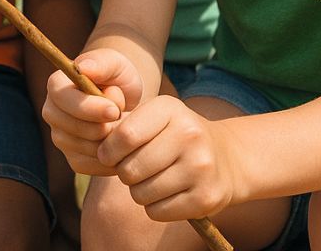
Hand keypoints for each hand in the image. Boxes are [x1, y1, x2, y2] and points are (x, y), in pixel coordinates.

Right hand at [43, 48, 141, 175]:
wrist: (127, 100)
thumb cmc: (118, 76)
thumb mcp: (115, 64)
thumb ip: (100, 63)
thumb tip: (82, 67)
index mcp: (56, 85)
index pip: (63, 100)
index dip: (89, 108)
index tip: (115, 111)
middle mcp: (52, 112)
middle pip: (73, 128)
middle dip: (103, 125)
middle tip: (122, 115)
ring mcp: (60, 138)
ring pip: (86, 148)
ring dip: (110, 140)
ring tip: (121, 124)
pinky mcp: (74, 159)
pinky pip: (93, 166)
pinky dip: (112, 157)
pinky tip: (121, 142)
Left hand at [97, 94, 239, 220]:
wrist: (226, 157)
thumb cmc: (176, 135)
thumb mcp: (155, 117)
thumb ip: (123, 126)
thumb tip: (95, 145)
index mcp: (170, 109)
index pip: (125, 136)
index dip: (109, 150)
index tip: (108, 154)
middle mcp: (189, 135)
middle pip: (131, 168)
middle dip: (124, 172)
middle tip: (133, 168)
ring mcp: (200, 167)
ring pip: (141, 193)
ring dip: (138, 191)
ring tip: (150, 179)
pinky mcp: (206, 198)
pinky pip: (158, 211)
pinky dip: (153, 206)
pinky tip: (165, 193)